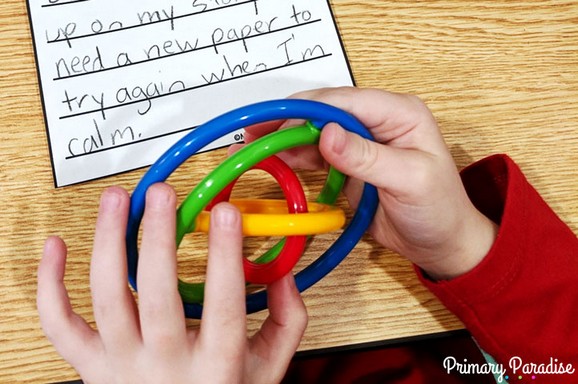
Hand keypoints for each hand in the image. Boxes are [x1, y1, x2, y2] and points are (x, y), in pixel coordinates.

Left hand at [37, 184, 306, 383]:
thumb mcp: (268, 369)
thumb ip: (286, 320)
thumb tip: (282, 274)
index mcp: (215, 364)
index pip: (223, 302)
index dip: (224, 253)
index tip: (226, 213)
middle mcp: (164, 364)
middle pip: (156, 293)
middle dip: (159, 237)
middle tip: (163, 196)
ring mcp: (122, 363)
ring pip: (106, 296)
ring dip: (109, 241)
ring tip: (118, 202)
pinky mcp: (91, 364)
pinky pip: (59, 324)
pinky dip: (51, 283)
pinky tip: (59, 247)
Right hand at [242, 87, 497, 279]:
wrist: (441, 244)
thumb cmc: (438, 210)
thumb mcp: (409, 180)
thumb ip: (367, 157)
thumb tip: (326, 134)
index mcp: (398, 113)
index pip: (344, 102)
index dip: (305, 110)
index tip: (272, 123)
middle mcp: (377, 121)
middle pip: (323, 113)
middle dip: (287, 121)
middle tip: (252, 135)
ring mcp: (361, 143)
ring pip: (315, 132)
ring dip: (286, 139)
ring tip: (253, 148)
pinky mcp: (350, 164)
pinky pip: (317, 155)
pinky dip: (295, 158)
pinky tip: (275, 161)